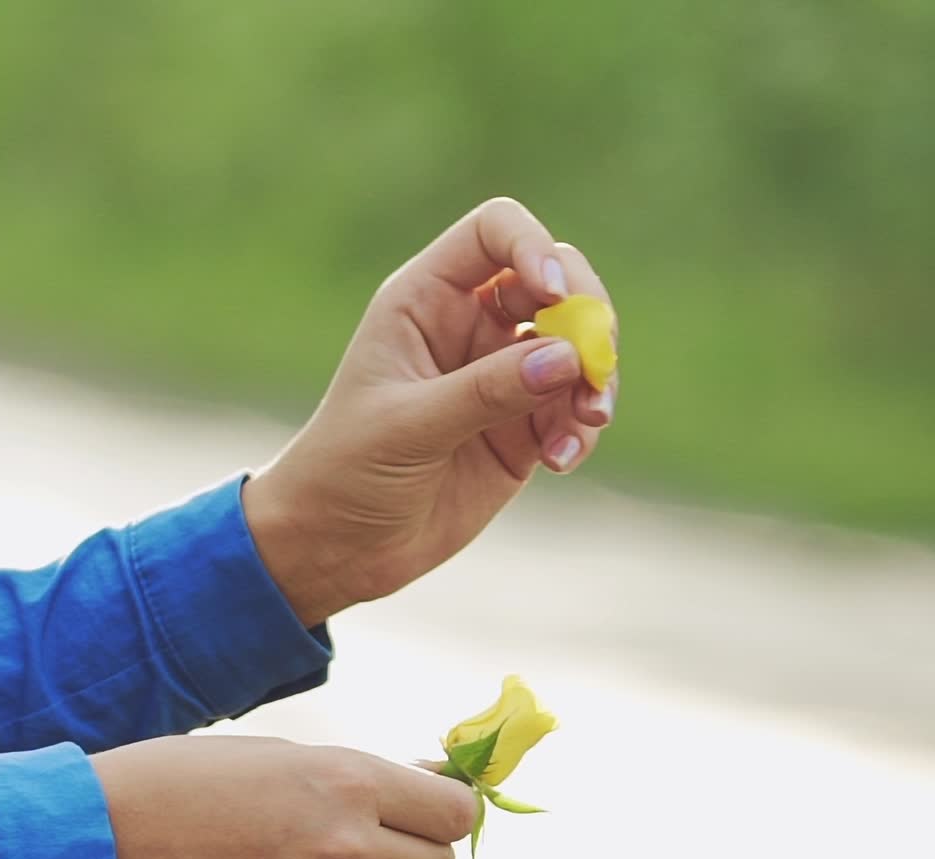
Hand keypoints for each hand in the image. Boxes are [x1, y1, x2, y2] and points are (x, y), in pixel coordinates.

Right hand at [92, 735, 497, 858]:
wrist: (95, 839)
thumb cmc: (185, 782)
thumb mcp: (282, 753)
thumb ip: (365, 778)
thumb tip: (437, 788)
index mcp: (346, 780)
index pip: (453, 810)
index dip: (442, 813)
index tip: (421, 816)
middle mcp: (343, 845)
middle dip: (408, 857)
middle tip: (357, 849)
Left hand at [244, 196, 618, 625]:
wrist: (338, 548)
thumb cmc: (347, 471)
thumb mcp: (410, 426)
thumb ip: (487, 390)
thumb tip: (569, 357)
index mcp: (427, 301)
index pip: (494, 234)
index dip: (533, 248)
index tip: (554, 295)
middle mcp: (469, 328)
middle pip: (555, 283)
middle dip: (587, 317)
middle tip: (596, 363)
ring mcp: (500, 379)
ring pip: (576, 349)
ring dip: (594, 381)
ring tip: (584, 425)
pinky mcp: (521, 431)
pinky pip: (573, 410)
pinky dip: (581, 428)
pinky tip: (561, 461)